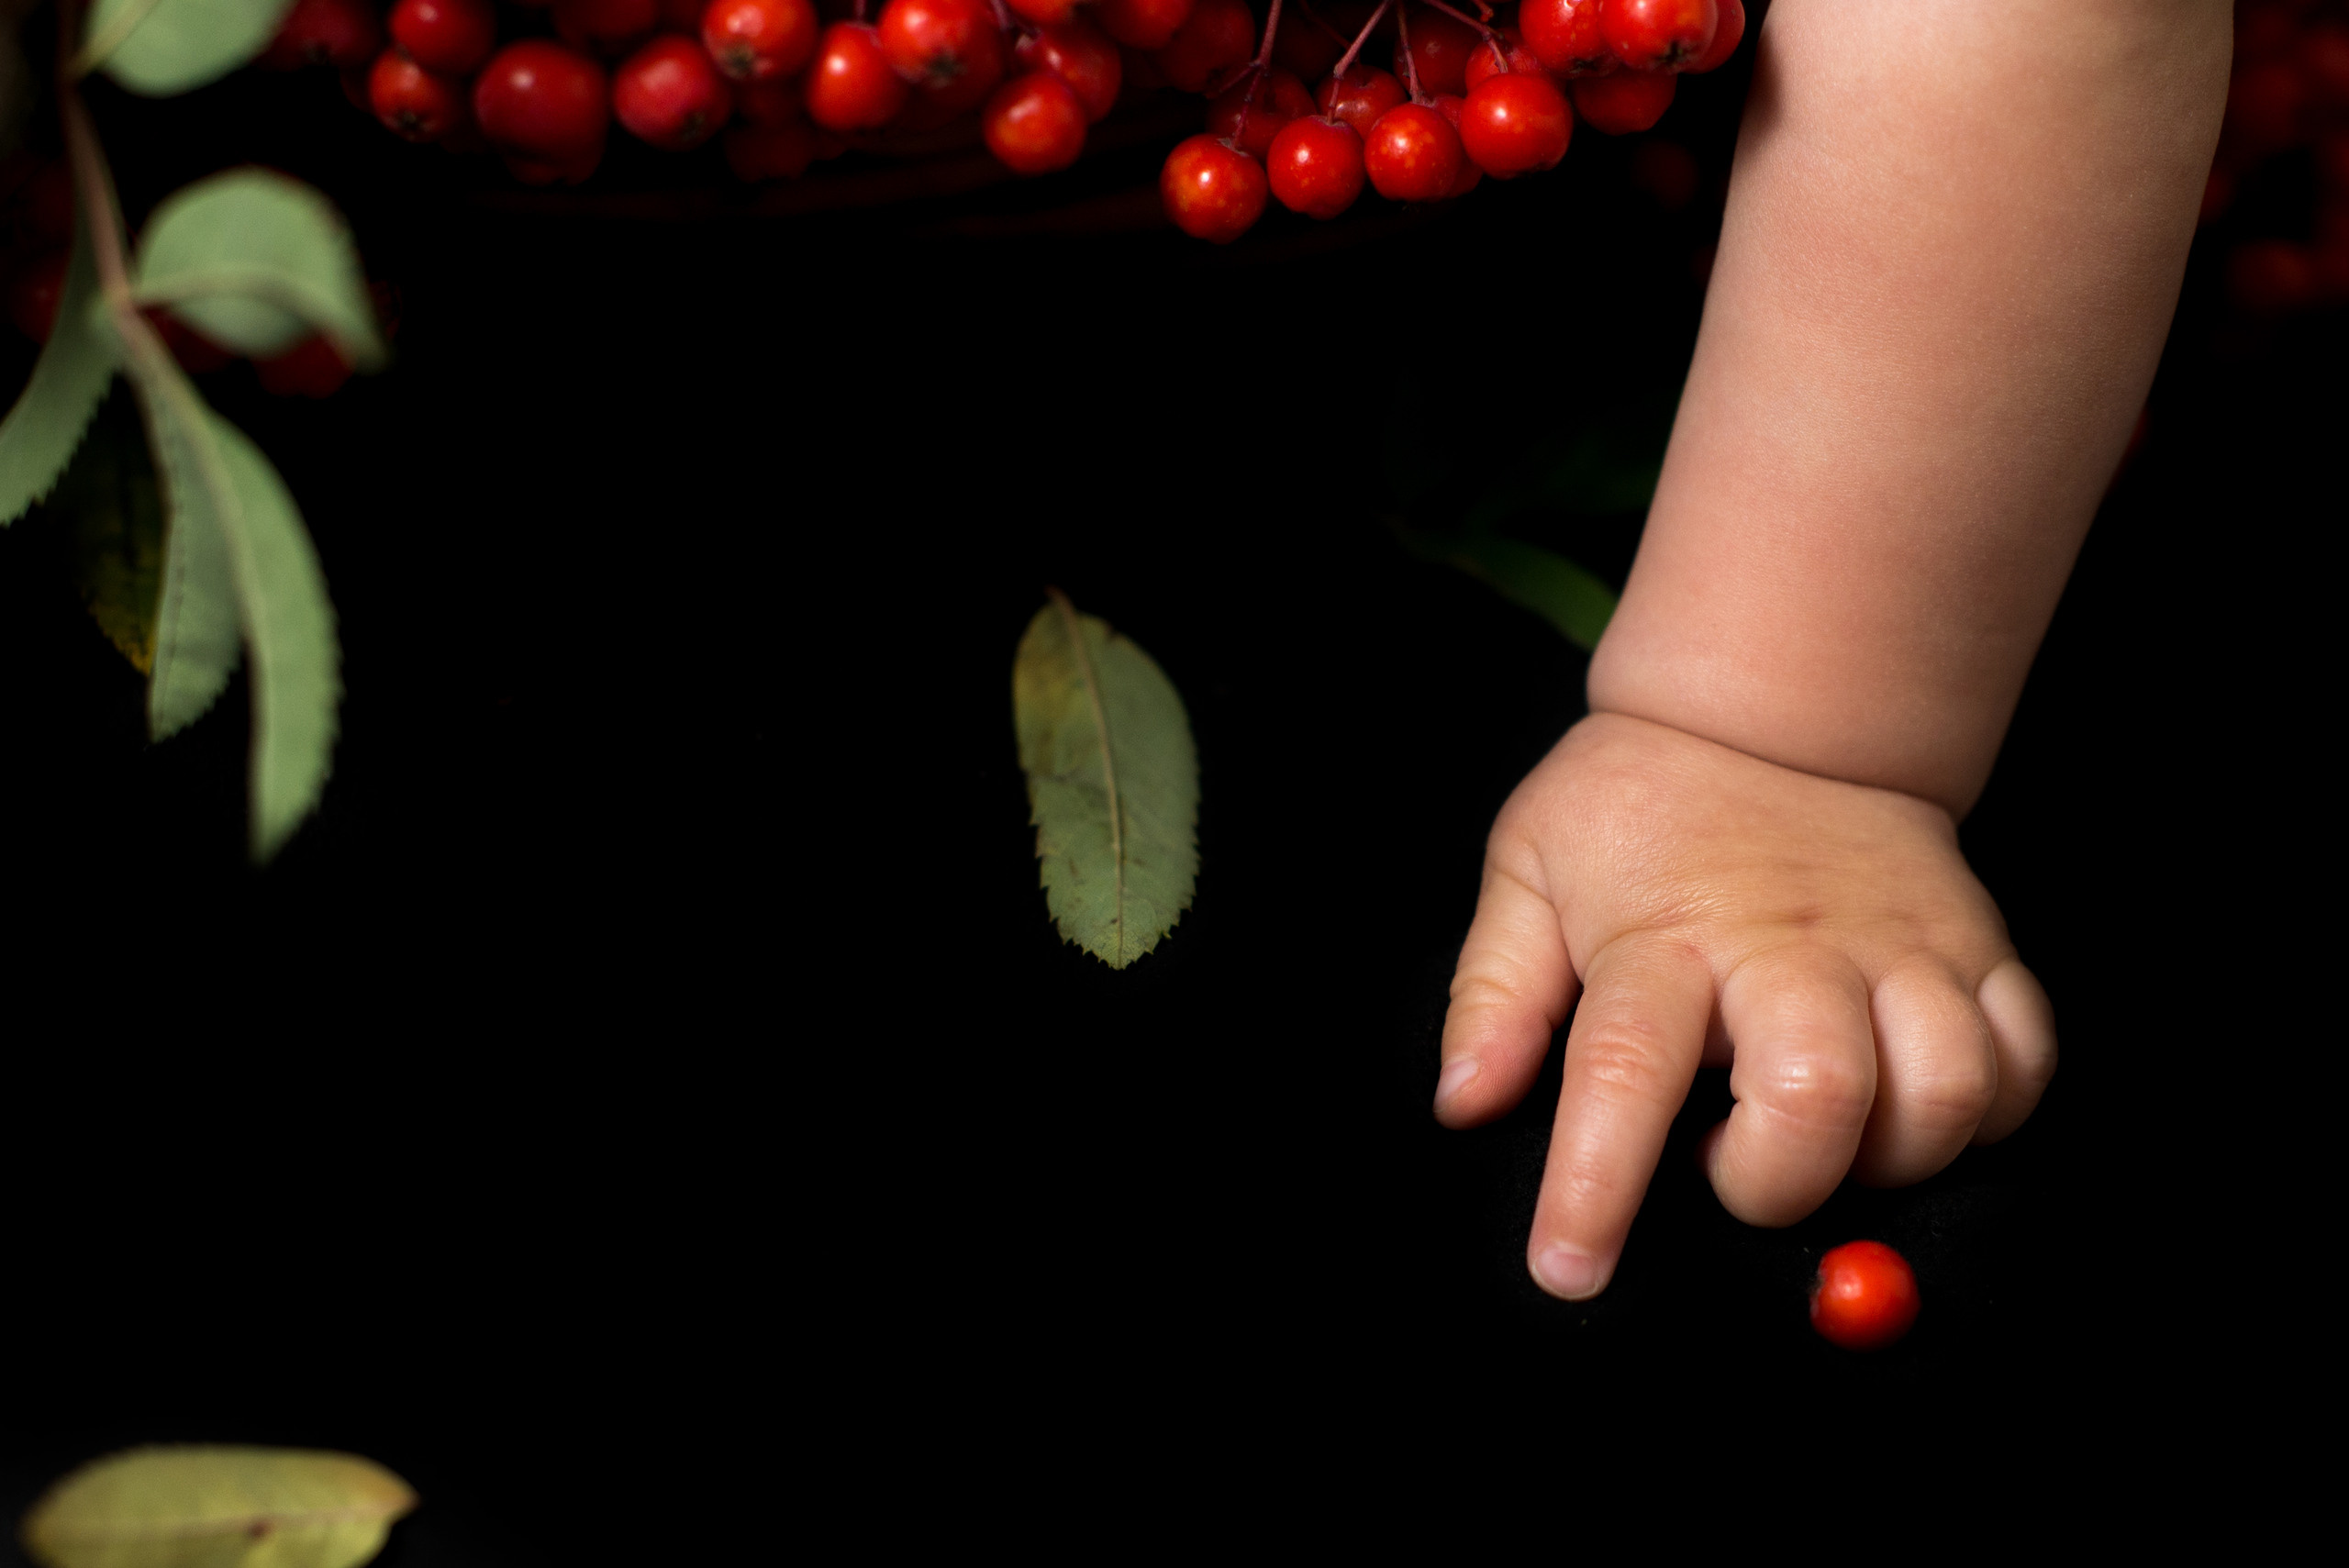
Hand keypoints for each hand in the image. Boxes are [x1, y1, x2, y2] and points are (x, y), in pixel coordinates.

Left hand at [1435, 712, 2055, 1300]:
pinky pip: (2023, 1065)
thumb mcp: (1529, 870)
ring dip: (1887, 1156)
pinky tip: (1907, 1102)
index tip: (1570, 1270)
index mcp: (1665, 933)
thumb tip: (1466, 1101)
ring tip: (1821, 1130)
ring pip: (1945, 1091)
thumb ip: (1496, 996)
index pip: (1624, 1069)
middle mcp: (1792, 941)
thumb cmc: (1641, 805)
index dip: (1596, 1184)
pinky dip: (1984, 1115)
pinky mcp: (1979, 947)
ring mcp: (1901, 943)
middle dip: (1774, 1179)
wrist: (1777, 713)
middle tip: (1728, 1163)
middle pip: (1819, 1094)